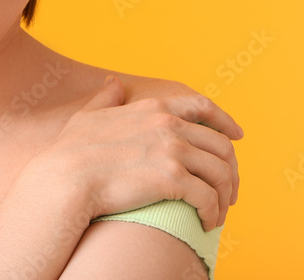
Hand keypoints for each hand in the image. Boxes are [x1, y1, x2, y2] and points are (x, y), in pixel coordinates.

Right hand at [38, 75, 241, 232]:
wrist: (66, 178)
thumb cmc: (71, 150)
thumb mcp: (89, 115)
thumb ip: (107, 97)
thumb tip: (114, 83)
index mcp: (154, 108)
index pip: (203, 107)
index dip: (225, 121)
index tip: (237, 136)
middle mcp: (169, 125)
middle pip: (221, 145)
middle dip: (231, 170)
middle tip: (229, 190)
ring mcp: (172, 151)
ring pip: (221, 173)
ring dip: (225, 196)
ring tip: (219, 211)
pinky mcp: (173, 180)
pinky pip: (208, 198)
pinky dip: (214, 212)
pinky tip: (208, 222)